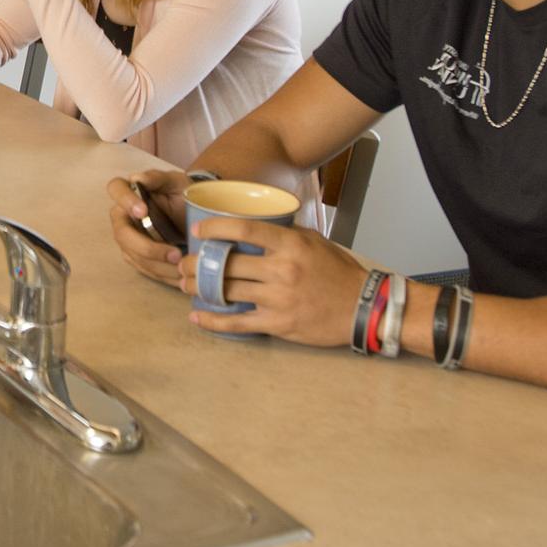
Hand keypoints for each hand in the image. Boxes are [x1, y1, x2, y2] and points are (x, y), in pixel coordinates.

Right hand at [104, 168, 196, 287]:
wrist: (197, 217)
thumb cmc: (183, 195)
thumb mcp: (177, 182)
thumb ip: (158, 178)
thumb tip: (139, 179)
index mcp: (131, 192)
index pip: (116, 189)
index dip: (125, 201)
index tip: (143, 211)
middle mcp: (124, 216)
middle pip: (122, 233)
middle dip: (146, 247)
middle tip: (175, 253)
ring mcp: (129, 238)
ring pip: (133, 255)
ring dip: (158, 265)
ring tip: (184, 266)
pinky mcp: (137, 257)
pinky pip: (145, 269)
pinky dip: (163, 275)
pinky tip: (180, 276)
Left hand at [176, 218, 367, 344]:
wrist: (363, 308)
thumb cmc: (338, 272)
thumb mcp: (315, 241)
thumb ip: (284, 233)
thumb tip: (254, 223)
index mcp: (290, 245)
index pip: (245, 229)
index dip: (215, 228)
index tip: (197, 231)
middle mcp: (282, 270)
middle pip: (228, 263)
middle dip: (198, 264)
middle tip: (183, 263)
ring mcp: (278, 298)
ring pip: (227, 291)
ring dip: (200, 288)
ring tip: (185, 285)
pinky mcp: (278, 323)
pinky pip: (237, 322)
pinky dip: (213, 321)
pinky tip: (196, 316)